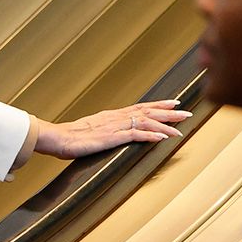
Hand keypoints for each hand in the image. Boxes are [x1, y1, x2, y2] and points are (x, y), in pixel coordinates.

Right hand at [33, 99, 191, 158]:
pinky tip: (162, 137)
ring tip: (181, 126)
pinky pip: (135, 135)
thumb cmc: (68, 138)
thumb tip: (110, 134)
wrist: (55, 138)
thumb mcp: (89, 131)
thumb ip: (102, 131)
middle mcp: (114, 118)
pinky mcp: (111, 137)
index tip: (172, 103)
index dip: (157, 105)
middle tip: (185, 112)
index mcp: (110, 116)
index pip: (138, 107)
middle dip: (167, 112)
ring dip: (164, 124)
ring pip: (145, 122)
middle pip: (146, 112)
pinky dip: (151, 135)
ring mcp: (113, 127)